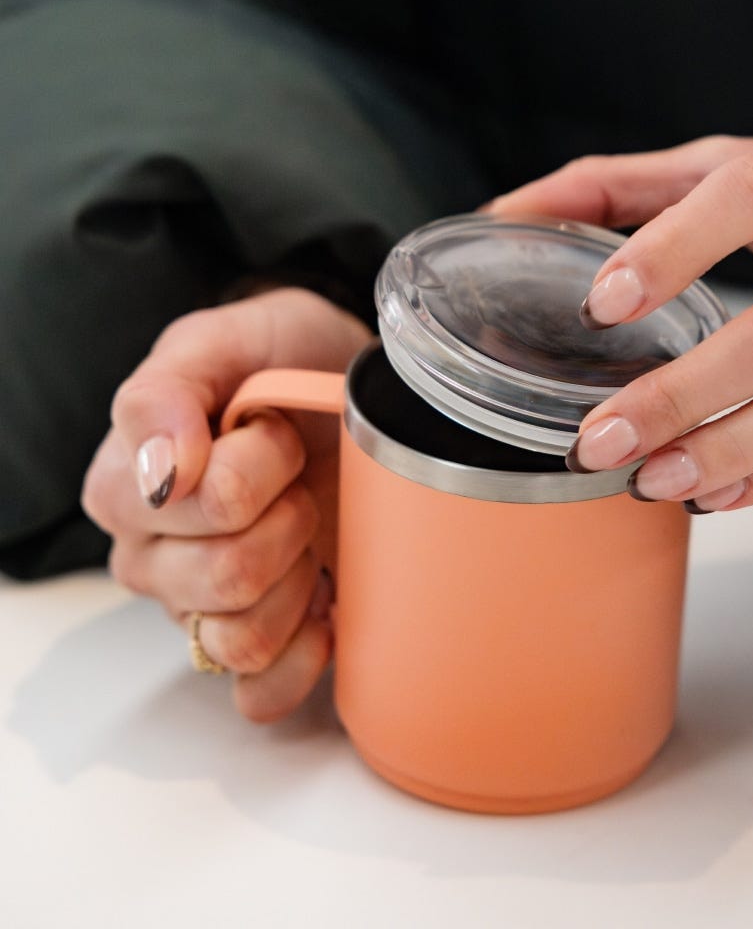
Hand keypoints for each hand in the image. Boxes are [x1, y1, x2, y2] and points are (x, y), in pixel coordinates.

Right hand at [82, 288, 372, 719]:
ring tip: (311, 535)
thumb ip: (169, 391)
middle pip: (224, 577)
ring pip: (242, 639)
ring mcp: (204, 609)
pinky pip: (258, 695)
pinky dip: (301, 659)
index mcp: (130, 487)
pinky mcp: (259, 645)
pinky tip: (325, 607)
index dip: (260, 463)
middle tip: (302, 481)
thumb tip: (161, 472)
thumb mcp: (229, 340)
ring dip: (298, 582)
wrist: (341, 390)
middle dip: (290, 517)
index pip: (195, 505)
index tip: (276, 427)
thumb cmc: (284, 361)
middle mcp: (155, 558)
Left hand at [488, 134, 752, 509]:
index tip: (601, 306)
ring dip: (731, 450)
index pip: (751, 198)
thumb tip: (504, 214)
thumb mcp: (716, 168)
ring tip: (651, 481)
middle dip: (681, 397)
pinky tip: (711, 494)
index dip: (674, 250)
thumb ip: (613, 188)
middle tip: (600, 440)